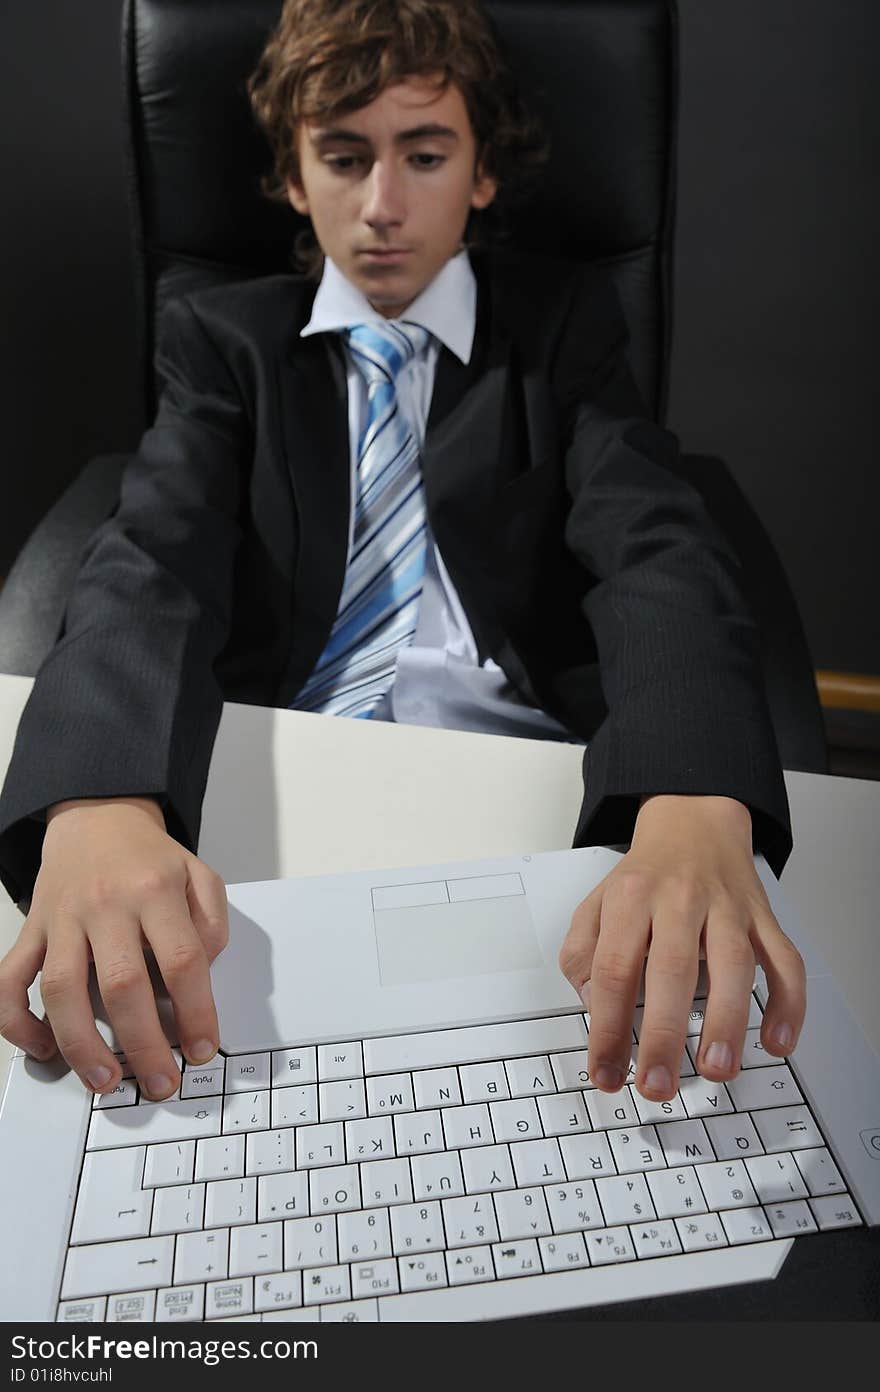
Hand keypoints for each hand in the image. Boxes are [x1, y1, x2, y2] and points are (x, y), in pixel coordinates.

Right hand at [0, 797, 227, 1099]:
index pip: (181, 960)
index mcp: (156, 891)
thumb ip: (213, 924)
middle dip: (143, 1043)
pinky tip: (42, 1048)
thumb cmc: (151, 859)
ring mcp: (62, 919)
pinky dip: (17, 1020)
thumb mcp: (200, 875)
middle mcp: (106, 905)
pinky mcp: (32, 929)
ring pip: (61, 989)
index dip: (196, 1012)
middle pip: (122, 984)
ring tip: (105, 1081)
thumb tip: (201, 979)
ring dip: (81, 1043)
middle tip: (160, 1083)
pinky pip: (10, 979)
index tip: (203, 1050)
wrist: (97, 818)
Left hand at [559, 795, 805, 1100]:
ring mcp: (727, 908)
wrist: (693, 822)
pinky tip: (778, 1042)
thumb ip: (582, 952)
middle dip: (665, 1036)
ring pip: (734, 964)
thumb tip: (591, 1005)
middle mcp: (679, 898)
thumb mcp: (595, 902)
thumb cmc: (644, 876)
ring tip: (717, 1070)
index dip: (607, 1027)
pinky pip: (785, 960)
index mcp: (630, 896)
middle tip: (657, 1086)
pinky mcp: (763, 918)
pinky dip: (789, 1002)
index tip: (604, 1073)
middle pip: (671, 969)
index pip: (613, 969)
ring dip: (727, 1021)